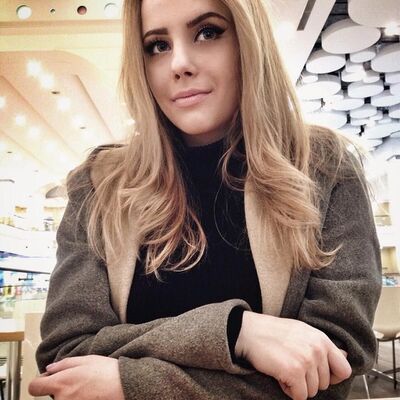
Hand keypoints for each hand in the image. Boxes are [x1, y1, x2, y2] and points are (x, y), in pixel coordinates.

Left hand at [28, 355, 124, 399]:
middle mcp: (62, 399)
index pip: (34, 388)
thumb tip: (49, 369)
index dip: (40, 382)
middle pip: (50, 395)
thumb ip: (63, 364)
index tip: (48, 379)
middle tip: (77, 381)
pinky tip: (90, 395)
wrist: (123, 386)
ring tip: (86, 389)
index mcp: (61, 383)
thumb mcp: (85, 359)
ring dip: (69, 395)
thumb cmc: (107, 371)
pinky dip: (78, 399)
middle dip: (59, 388)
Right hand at [235, 311, 351, 399]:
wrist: (249, 332)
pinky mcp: (294, 371)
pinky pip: (300, 396)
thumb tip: (344, 356)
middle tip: (292, 367)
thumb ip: (322, 346)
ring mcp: (306, 360)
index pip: (344, 369)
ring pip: (312, 392)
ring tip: (284, 368)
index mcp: (321, 339)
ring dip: (297, 386)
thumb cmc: (273, 332)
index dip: (332, 377)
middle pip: (325, 384)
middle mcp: (317, 349)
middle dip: (308, 381)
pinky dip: (289, 391)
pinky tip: (279, 376)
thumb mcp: (302, 332)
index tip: (317, 374)